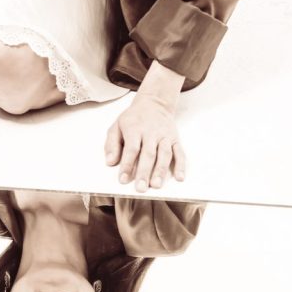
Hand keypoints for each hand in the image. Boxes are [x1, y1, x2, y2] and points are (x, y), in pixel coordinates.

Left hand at [104, 60, 186, 190]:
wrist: (154, 103)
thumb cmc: (133, 119)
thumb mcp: (116, 126)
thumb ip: (112, 144)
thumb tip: (110, 162)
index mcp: (135, 129)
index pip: (131, 149)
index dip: (127, 164)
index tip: (123, 180)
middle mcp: (151, 132)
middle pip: (148, 154)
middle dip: (144, 172)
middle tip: (140, 188)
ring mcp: (165, 136)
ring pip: (164, 154)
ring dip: (161, 170)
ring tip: (156, 185)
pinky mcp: (175, 139)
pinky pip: (180, 153)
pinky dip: (181, 166)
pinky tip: (179, 178)